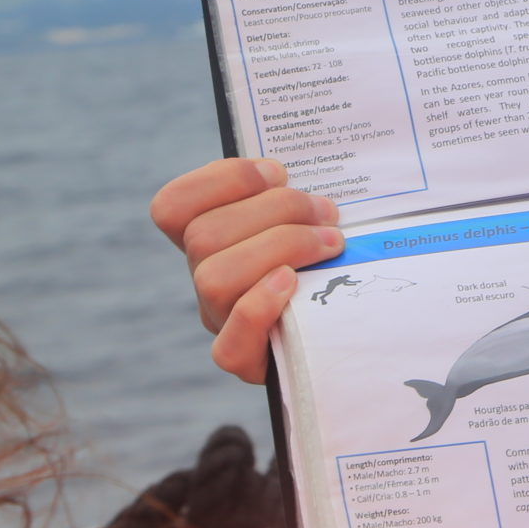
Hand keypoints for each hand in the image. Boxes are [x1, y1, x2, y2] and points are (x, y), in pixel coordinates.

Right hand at [149, 157, 342, 382]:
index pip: (174, 207)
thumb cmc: (335, 262)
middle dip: (276, 210)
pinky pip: (228, 346)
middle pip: (203, 236)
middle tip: (327, 212)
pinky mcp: (244, 362)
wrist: (354, 332)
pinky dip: (259, 307)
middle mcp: (207, 278)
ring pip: (213, 278)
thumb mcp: (313, 219)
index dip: (221, 179)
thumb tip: (300, 164)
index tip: (277, 172)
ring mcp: (221, 321)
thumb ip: (297, 194)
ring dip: (280, 248)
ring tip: (332, 244)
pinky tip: (295, 283)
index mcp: (212, 239)